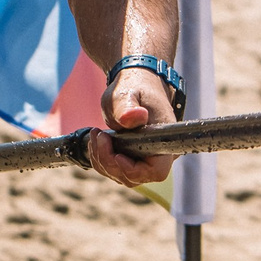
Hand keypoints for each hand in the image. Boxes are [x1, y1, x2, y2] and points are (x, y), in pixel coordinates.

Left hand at [87, 69, 176, 189]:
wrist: (135, 84)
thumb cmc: (134, 87)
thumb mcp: (127, 94)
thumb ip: (127, 107)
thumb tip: (134, 117)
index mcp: (164, 140)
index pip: (156, 171)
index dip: (134, 170)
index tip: (116, 154)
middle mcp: (158, 154)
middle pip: (133, 177)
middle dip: (109, 161)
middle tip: (98, 136)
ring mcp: (145, 159)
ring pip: (121, 175)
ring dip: (102, 159)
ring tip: (96, 134)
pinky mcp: (133, 159)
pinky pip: (115, 170)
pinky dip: (101, 158)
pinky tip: (97, 140)